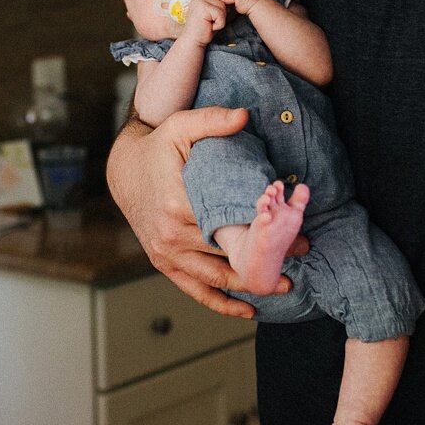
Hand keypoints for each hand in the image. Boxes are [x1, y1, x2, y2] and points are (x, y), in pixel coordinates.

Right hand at [108, 108, 293, 317]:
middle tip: (301, 251)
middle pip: (228, 252)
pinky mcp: (164, 263)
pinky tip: (248, 309)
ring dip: (251, 284)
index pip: (229, 223)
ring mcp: (167, 252)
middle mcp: (171, 234)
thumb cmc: (157, 148)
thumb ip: (212, 120)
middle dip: (266, 255)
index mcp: (178, 203)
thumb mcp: (181, 126)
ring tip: (285, 284)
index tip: (293, 228)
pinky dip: (221, 303)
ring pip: (216, 277)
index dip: (262, 228)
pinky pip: (195, 289)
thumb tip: (244, 115)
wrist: (123, 171)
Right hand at [182, 0, 225, 45]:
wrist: (193, 42)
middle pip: (222, 3)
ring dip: (220, 20)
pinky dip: (219, 24)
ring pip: (222, 7)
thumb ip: (219, 7)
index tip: (210, 21)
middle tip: (209, 24)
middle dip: (220, 16)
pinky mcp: (203, 8)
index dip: (219, 12)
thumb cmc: (204, 31)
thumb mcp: (213, 17)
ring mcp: (200, 2)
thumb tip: (231, 1)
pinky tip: (209, 27)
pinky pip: (220, 14)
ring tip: (209, 25)